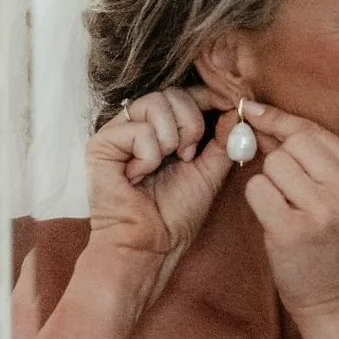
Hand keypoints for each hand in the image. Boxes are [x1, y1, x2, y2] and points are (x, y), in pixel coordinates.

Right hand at [84, 86, 238, 322]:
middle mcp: (139, 125)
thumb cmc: (175, 214)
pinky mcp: (101, 144)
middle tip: (189, 155)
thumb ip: (223, 139)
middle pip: (172, 93)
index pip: (185, 94)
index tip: (229, 103)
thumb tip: (237, 108)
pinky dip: (148, 155)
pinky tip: (138, 175)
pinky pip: (138, 129)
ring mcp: (118, 132)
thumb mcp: (210, 170)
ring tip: (163, 165)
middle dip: (191, 122)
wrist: (150, 245)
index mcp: (163, 129)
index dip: (208, 95)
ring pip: (155, 102)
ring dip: (170, 138)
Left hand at [237, 101, 338, 321]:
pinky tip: (275, 222)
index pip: (314, 130)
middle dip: (280, 160)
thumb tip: (265, 120)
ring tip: (288, 211)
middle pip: (292, 143)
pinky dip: (258, 202)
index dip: (281, 121)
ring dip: (270, 184)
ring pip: (272, 165)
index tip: (255, 111)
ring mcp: (322, 211)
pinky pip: (256, 190)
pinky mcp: (292, 231)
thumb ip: (314, 161)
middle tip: (287, 189)